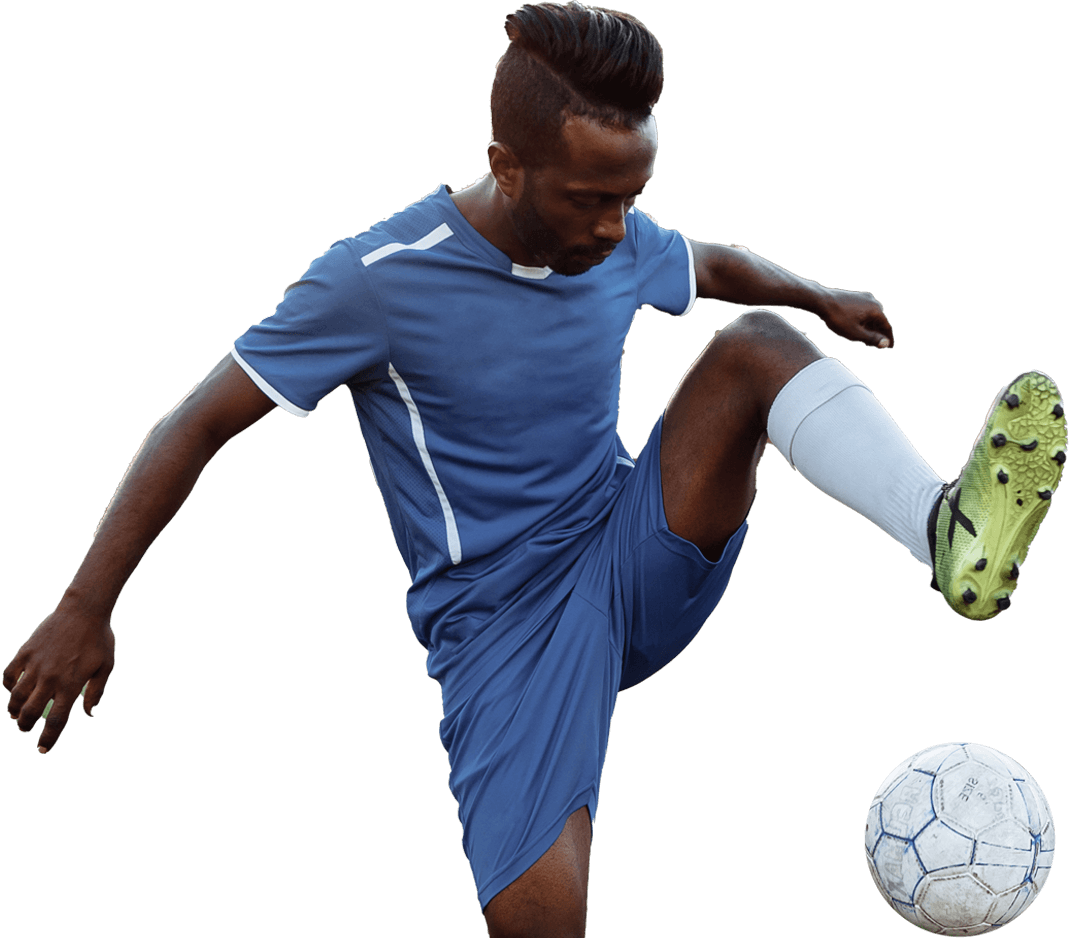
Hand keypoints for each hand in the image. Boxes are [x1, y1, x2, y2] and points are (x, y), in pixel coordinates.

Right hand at [4, 606, 114, 752]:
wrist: (84, 610)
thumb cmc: (99, 639)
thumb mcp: (106, 666)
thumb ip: (96, 692)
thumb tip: (89, 714)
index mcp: (72, 685)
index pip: (57, 721)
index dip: (48, 739)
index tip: (43, 749)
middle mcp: (51, 678)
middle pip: (31, 713)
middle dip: (26, 726)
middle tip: (25, 729)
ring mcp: (36, 665)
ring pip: (17, 697)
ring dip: (14, 710)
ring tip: (17, 714)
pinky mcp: (26, 652)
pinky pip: (10, 675)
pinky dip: (9, 686)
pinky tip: (13, 690)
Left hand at [820, 288, 893, 348]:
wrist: (822, 300)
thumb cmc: (838, 318)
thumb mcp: (855, 333)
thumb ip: (871, 338)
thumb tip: (886, 343)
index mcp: (876, 310)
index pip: (886, 327)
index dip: (888, 339)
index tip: (889, 348)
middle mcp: (873, 301)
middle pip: (880, 320)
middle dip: (879, 333)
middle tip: (879, 345)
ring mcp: (864, 297)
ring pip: (872, 315)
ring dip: (871, 327)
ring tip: (868, 339)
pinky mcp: (855, 296)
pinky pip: (864, 310)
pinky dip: (864, 320)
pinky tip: (858, 327)